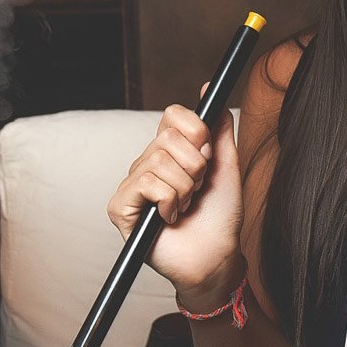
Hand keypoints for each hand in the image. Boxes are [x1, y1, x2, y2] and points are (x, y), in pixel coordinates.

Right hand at [106, 82, 244, 299]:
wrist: (216, 255)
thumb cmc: (220, 215)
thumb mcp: (225, 165)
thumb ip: (217, 129)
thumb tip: (208, 91)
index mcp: (169, 151)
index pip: (172, 115)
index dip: (196, 131)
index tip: (208, 156)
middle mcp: (146, 164)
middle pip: (167, 138)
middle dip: (195, 166)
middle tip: (197, 189)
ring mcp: (132, 185)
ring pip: (159, 162)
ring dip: (184, 189)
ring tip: (185, 206)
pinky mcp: (121, 208)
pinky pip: (146, 184)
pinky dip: (169, 202)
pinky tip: (170, 218)